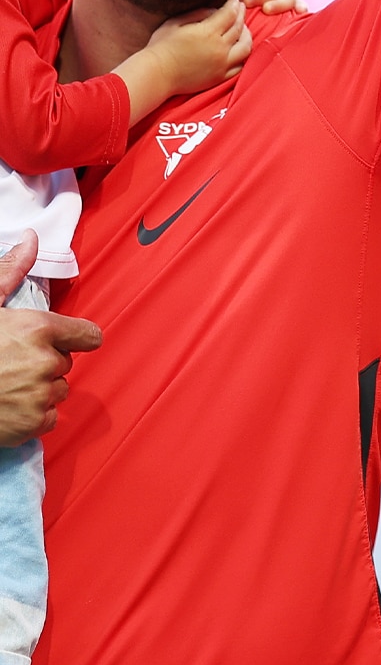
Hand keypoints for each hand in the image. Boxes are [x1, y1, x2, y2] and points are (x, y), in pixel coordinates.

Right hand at [0, 232, 101, 442]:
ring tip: (6, 384)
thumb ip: (12, 272)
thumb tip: (32, 238)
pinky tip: (7, 405)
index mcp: (38, 329)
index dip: (73, 338)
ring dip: (40, 389)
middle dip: (46, 362)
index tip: (59, 341)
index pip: (88, 336)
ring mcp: (40, 396)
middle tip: (12, 362)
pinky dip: (32, 415)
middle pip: (67, 362)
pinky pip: (49, 418)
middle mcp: (46, 362)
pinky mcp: (32, 425)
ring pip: (58, 390)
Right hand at [147, 0, 250, 94]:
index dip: (233, 4)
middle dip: (241, 15)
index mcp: (208, 32)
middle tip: (240, 8)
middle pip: (239, 28)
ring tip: (243, 29)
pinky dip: (242, 56)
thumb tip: (214, 10)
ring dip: (247, 36)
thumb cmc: (161, 46)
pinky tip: (239, 50)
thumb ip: (198, 14)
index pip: (229, 14)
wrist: (157, 74)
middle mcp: (219, 48)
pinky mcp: (219, 77)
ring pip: (245, 48)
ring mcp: (221, 64)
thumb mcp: (175, 22)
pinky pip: (240, 66)